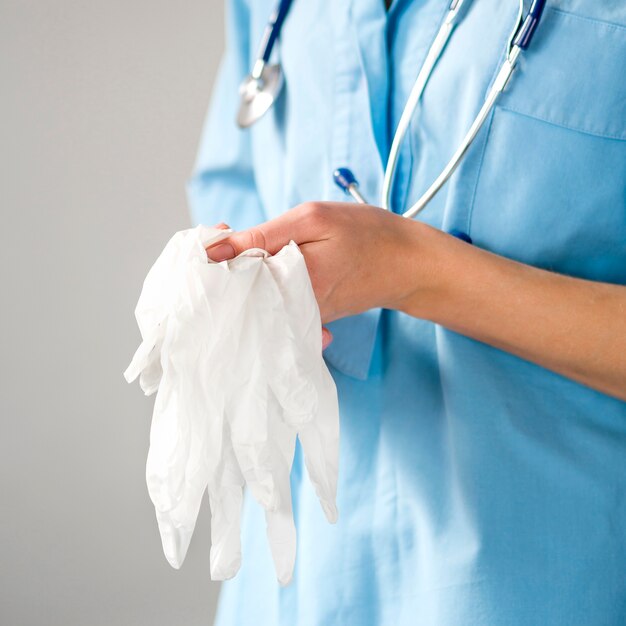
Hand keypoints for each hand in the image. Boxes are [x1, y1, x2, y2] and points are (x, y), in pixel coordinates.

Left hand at [207, 202, 426, 323]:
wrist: (408, 265)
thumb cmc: (366, 235)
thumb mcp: (313, 219)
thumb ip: (262, 235)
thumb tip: (215, 249)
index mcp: (287, 282)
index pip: (229, 276)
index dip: (218, 253)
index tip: (222, 231)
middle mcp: (290, 308)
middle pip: (238, 293)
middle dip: (230, 265)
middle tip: (238, 236)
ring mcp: (300, 316)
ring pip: (256, 297)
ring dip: (249, 273)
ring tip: (262, 248)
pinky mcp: (309, 317)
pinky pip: (275, 303)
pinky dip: (269, 283)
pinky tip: (276, 266)